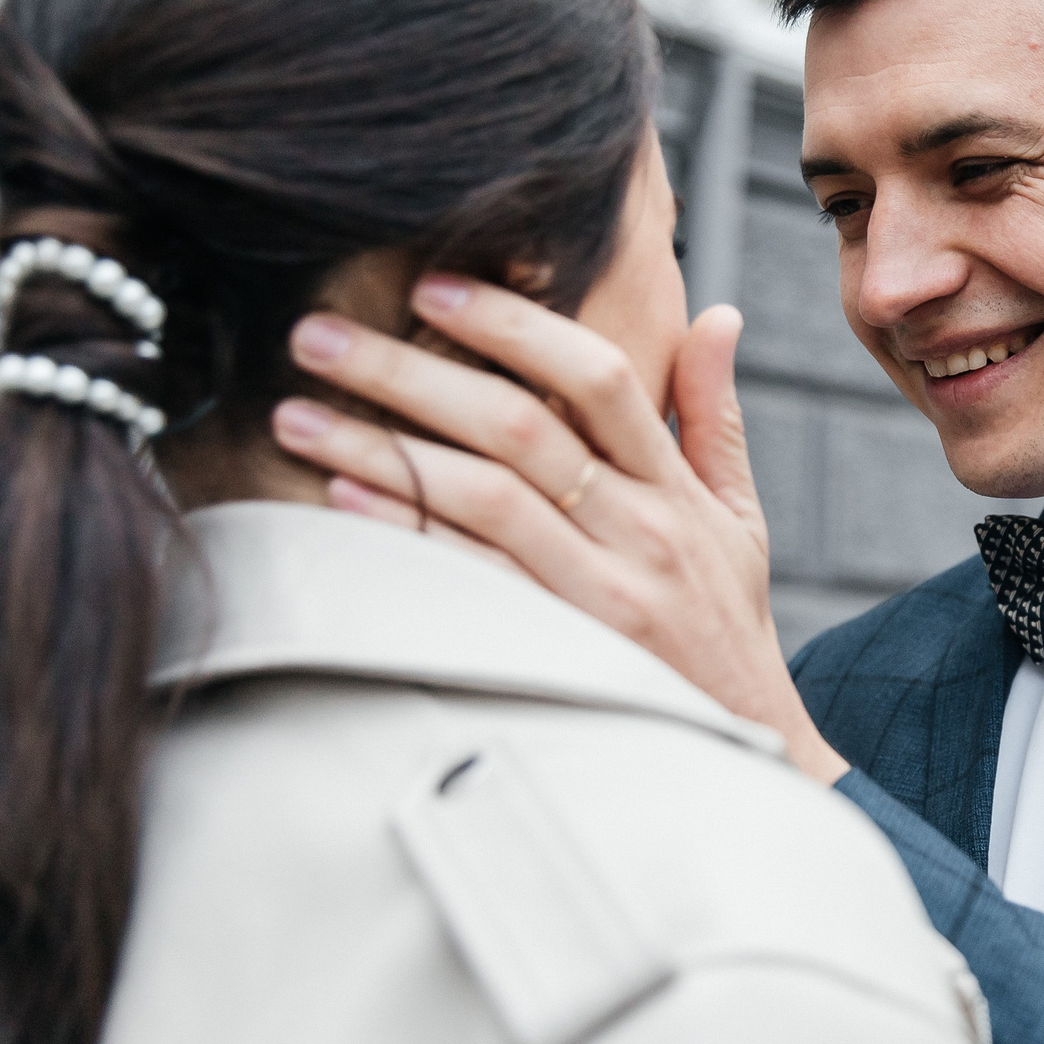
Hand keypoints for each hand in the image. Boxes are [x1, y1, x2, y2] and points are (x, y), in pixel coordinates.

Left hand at [271, 276, 850, 784]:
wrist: (747, 756)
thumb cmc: (728, 627)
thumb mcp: (740, 519)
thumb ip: (715, 416)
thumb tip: (717, 316)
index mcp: (676, 489)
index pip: (600, 378)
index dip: (515, 324)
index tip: (434, 287)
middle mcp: (639, 533)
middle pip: (518, 427)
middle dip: (409, 371)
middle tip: (316, 334)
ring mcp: (599, 595)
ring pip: (480, 496)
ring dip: (378, 447)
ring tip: (295, 413)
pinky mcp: (561, 650)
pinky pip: (470, 580)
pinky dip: (404, 532)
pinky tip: (341, 498)